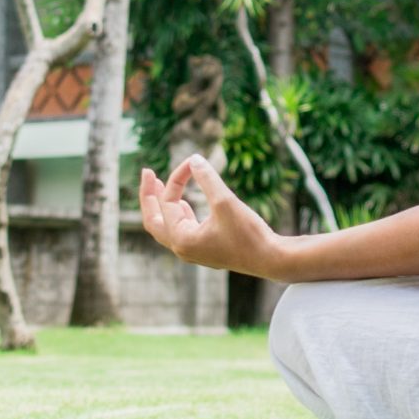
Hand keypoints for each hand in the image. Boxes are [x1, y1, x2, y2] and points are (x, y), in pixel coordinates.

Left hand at [138, 156, 286, 279]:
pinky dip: (178, 215)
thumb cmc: (248, 234)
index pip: (168, 202)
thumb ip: (207, 178)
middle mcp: (182, 248)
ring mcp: (193, 251)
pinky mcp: (206, 249)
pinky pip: (182, 231)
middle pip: (153, 220)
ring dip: (161, 205)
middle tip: (147, 173)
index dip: (177, 178)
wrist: (271, 259)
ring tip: (158, 186)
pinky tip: (183, 204)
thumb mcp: (225, 201)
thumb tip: (194, 159)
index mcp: (181, 239)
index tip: (192, 162)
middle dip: (149, 197)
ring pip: (166, 227)